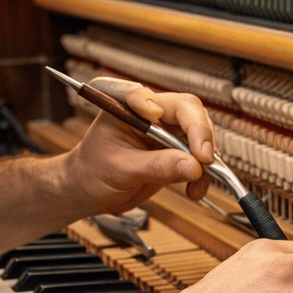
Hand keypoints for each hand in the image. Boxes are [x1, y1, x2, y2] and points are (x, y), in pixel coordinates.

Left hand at [60, 81, 215, 214]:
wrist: (86, 191)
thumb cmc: (91, 172)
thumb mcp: (122, 170)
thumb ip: (157, 166)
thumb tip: (193, 166)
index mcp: (128, 107)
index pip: (162, 101)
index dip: (184, 118)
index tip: (194, 147)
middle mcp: (150, 115)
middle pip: (189, 113)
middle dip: (202, 137)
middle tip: (206, 162)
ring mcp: (164, 133)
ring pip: (199, 135)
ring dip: (206, 160)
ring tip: (198, 184)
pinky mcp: (173, 152)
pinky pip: (197, 158)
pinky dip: (203, 174)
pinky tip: (196, 189)